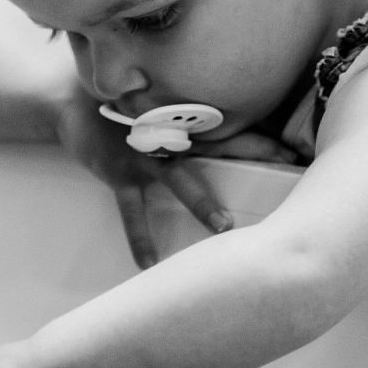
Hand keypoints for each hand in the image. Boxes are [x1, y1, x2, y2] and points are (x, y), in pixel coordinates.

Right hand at [57, 98, 294, 267]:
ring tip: (224, 228)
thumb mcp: (156, 109)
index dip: (264, 137)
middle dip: (255, 154)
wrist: (70, 101)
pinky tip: (148, 266)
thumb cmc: (120, 110)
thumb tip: (221, 138)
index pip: (232, 127)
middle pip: (220, 144)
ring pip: (181, 179)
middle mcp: (170, 136)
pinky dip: (139, 238)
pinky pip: (131, 211)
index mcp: (184, 122)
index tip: (298, 148)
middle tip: (288, 167)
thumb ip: (188, 123)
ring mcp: (144, 155)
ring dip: (202, 203)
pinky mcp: (119, 173)